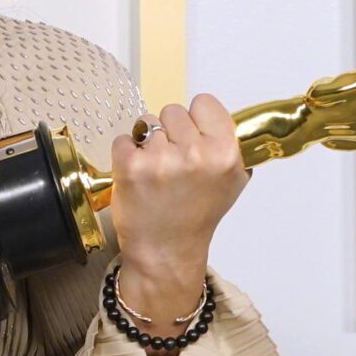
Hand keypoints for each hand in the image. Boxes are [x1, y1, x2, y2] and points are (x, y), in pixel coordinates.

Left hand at [106, 93, 250, 314]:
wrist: (166, 251)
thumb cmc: (196, 217)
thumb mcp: (231, 182)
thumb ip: (229, 146)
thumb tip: (217, 116)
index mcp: (225, 153)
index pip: (205, 103)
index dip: (196, 120)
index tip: (192, 138)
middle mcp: (195, 154)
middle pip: (174, 110)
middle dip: (170, 133)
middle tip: (172, 163)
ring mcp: (161, 160)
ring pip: (147, 122)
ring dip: (147, 142)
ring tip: (155, 171)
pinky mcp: (130, 167)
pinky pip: (124, 139)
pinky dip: (126, 153)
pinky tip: (138, 176)